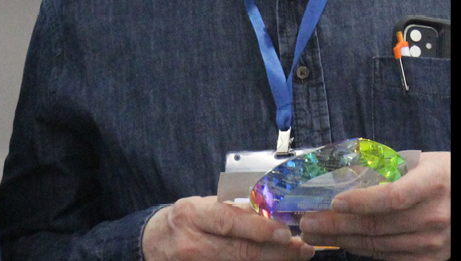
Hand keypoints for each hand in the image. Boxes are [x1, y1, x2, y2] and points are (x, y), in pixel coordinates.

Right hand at [143, 197, 316, 260]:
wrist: (156, 246)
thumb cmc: (184, 222)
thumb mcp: (201, 206)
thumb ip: (231, 210)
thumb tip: (270, 211)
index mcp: (192, 215)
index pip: (228, 222)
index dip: (259, 228)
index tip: (286, 231)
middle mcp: (195, 243)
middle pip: (243, 252)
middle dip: (278, 251)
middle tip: (304, 247)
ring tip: (298, 254)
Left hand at [296, 149, 448, 258]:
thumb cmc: (438, 174)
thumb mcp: (415, 161)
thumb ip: (382, 167)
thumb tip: (338, 172)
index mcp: (431, 184)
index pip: (393, 197)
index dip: (361, 201)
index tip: (334, 202)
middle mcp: (435, 216)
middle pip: (378, 224)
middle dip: (336, 224)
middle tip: (307, 221)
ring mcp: (435, 242)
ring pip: (381, 244)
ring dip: (343, 240)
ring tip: (316, 234)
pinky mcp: (433, 258)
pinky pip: (393, 257)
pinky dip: (365, 250)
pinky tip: (344, 243)